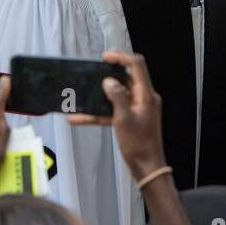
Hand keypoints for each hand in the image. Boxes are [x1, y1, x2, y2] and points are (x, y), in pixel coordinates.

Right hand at [67, 52, 165, 179]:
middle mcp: (144, 98)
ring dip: (99, 97)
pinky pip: (113, 111)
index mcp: (146, 94)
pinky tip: (79, 118)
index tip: (104, 58)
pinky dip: (98, 113)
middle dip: (107, 75)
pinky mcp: (131, 118)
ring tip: (81, 95)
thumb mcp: (124, 119)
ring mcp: (137, 108)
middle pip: (126, 78)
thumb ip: (117, 97)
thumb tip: (108, 81)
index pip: (137, 65)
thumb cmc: (139, 144)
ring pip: (116, 96)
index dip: (121, 57)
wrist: (146, 167)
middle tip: (91, 73)